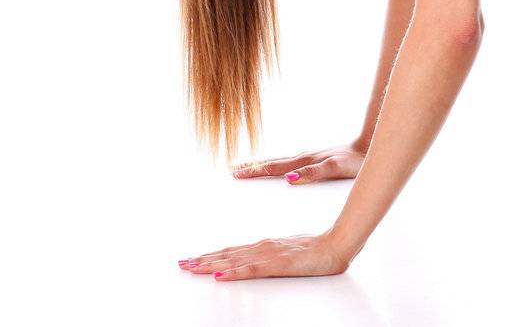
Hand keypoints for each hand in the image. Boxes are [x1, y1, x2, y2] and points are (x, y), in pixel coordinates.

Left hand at [178, 232, 350, 280]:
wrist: (337, 244)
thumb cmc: (317, 250)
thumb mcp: (289, 253)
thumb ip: (272, 258)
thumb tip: (255, 262)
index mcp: (265, 245)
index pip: (232, 251)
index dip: (211, 255)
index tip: (193, 259)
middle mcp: (263, 247)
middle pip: (227, 255)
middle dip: (203, 260)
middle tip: (182, 264)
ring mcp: (269, 255)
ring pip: (233, 261)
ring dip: (210, 265)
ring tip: (191, 267)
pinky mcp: (278, 265)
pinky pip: (251, 270)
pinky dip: (233, 272)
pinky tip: (220, 276)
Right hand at [230, 140, 366, 184]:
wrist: (370, 148)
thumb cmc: (354, 161)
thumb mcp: (334, 168)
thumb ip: (313, 173)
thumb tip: (288, 178)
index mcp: (304, 161)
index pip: (274, 167)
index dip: (255, 171)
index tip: (235, 172)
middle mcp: (304, 157)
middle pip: (273, 162)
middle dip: (253, 166)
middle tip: (232, 169)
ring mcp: (309, 157)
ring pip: (280, 161)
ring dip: (263, 164)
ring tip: (248, 167)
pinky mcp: (316, 160)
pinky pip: (290, 163)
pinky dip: (278, 165)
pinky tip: (279, 170)